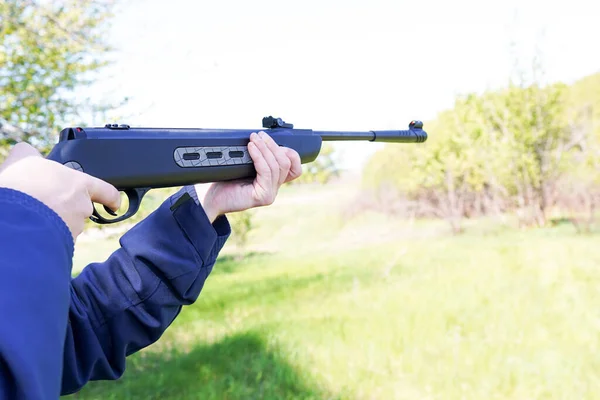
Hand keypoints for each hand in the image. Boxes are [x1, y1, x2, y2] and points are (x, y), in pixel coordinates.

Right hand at [0, 142, 120, 240]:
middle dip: (66, 209)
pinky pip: (56, 240)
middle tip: (45, 204)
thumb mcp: (23, 160)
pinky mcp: (62, 246)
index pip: (107, 191)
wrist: (15, 221)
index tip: (114, 204)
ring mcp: (73, 229)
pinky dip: (45, 236)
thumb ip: (29, 153)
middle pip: (80, 209)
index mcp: (79, 185)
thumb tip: (27, 151)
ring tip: (31, 216)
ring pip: (67, 226)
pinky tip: (30, 229)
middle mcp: (81, 208)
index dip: (111, 198)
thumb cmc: (22, 187)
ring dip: (54, 222)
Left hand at [195, 131, 301, 221]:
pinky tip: (251, 148)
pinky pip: (266, 172)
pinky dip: (259, 157)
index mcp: (273, 181)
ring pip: (276, 165)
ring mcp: (270, 193)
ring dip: (265, 148)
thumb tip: (263, 138)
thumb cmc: (225, 181)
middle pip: (286, 162)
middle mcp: (274, 188)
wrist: (211, 198)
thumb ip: (259, 156)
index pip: (294, 168)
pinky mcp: (263, 196)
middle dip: (273, 145)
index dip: (290, 152)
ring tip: (254, 139)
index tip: (272, 140)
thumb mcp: (245, 165)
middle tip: (259, 135)